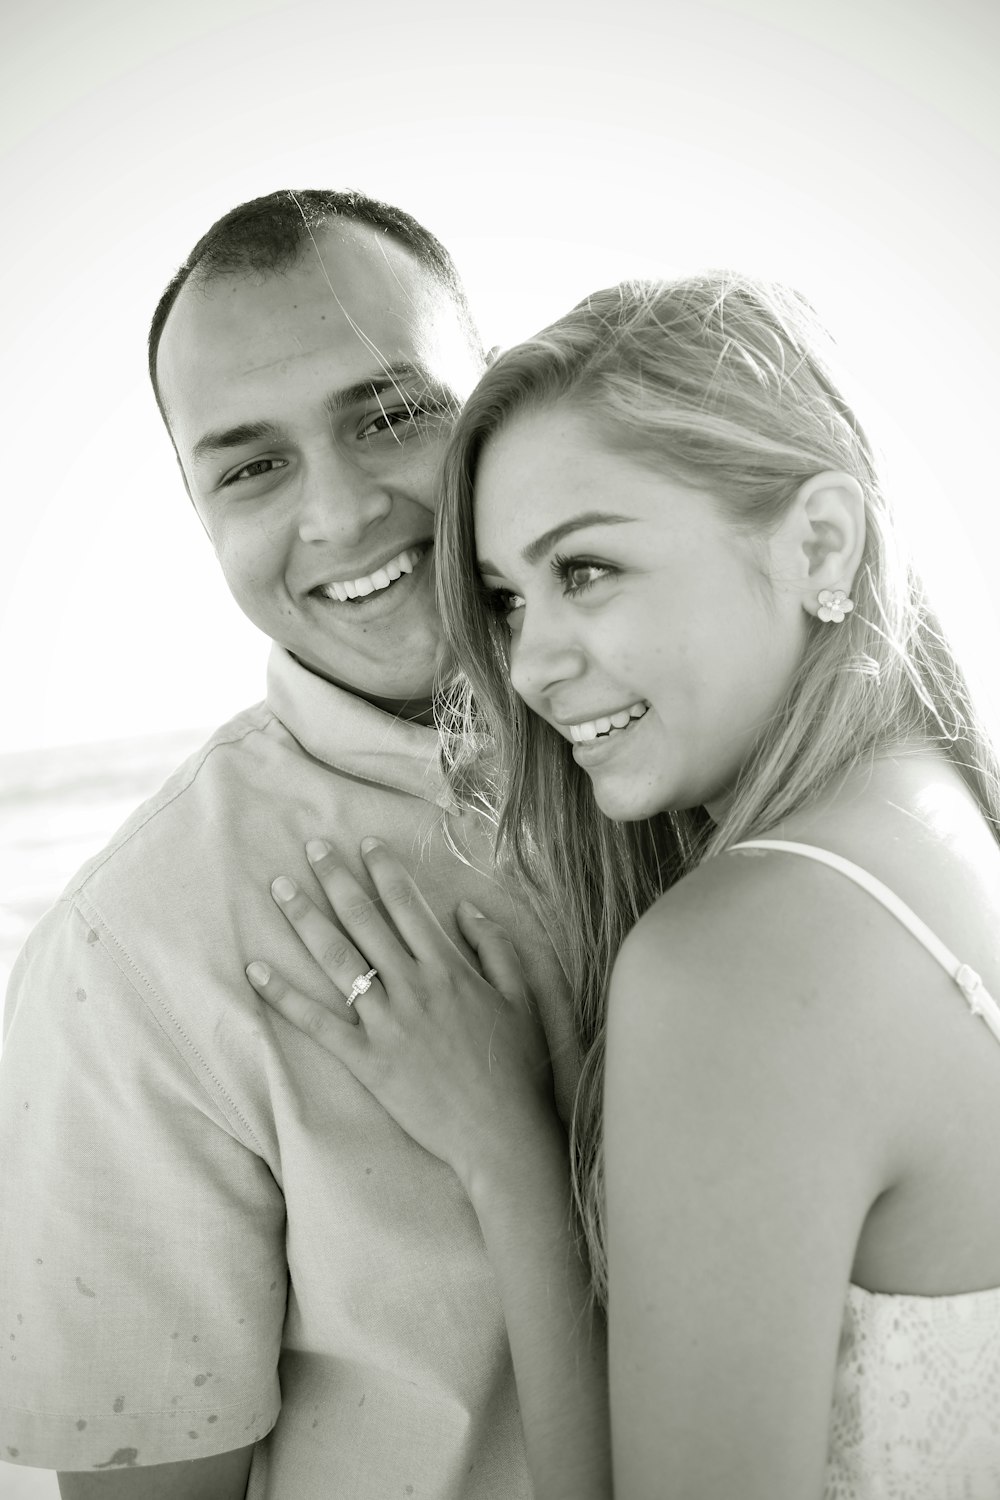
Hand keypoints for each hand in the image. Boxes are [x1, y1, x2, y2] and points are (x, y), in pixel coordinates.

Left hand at [246, 837, 559, 1192]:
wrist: (502, 1132)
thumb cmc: (517, 1067)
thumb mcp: (522, 998)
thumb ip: (496, 947)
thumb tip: (465, 909)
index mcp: (449, 969)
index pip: (408, 906)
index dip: (384, 871)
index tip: (365, 844)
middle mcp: (413, 987)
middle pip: (365, 921)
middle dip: (336, 879)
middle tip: (311, 848)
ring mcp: (386, 1024)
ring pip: (337, 959)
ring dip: (305, 920)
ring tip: (280, 888)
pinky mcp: (366, 1061)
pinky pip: (317, 1023)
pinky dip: (284, 996)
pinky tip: (255, 971)